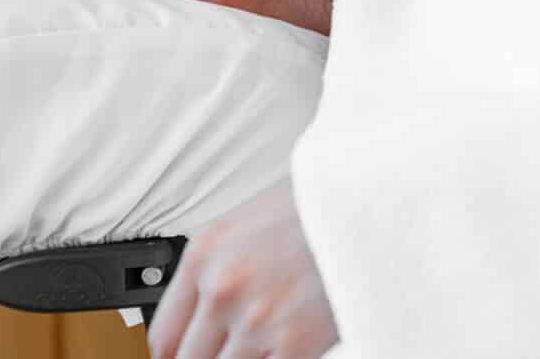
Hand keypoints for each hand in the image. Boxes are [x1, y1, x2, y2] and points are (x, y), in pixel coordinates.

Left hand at [148, 176, 336, 358]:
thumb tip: (205, 319)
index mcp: (205, 255)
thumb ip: (219, 271)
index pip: (160, 336)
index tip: (183, 356)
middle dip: (209, 357)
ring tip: (270, 338)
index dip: (170, 357)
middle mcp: (223, 289)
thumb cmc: (324, 203)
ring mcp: (256, 320)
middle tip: (235, 344)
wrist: (379, 196)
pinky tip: (290, 345)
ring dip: (247, 356)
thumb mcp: (252, 223)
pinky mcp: (296, 342)